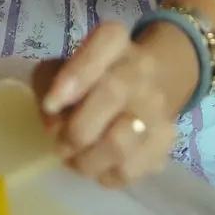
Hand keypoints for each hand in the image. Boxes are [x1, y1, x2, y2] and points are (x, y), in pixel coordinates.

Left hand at [32, 20, 194, 187]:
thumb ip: (49, 81)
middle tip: (59, 142)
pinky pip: (128, 170)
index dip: (77, 73)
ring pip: (120, 142)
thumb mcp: (65, 65)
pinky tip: (97, 164)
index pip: (105, 42)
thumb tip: (52, 115)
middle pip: (113, 94)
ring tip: (75, 158)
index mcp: (115, 41)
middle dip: (75, 129)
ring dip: (86, 159)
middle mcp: (143, 69)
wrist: (147, 88)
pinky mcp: (165, 143)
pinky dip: (103, 174)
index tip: (51, 104)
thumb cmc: (92, 78)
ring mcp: (158, 106)